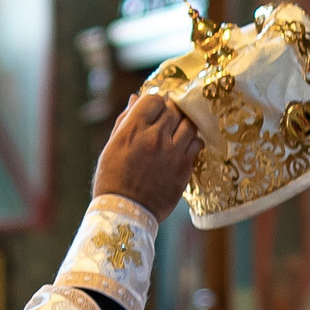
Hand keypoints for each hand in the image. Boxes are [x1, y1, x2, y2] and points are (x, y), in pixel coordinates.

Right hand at [93, 95, 202, 220]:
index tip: (154, 109)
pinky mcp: (184, 168)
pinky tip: (185, 147)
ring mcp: (172, 152)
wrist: (126, 211)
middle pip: (173, 109)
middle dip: (171, 111)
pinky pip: (197, 144)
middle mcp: (154, 137)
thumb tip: (136, 98)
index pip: (154, 99)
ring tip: (178, 131)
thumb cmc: (113, 178)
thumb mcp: (112, 146)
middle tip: (167, 120)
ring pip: (189, 124)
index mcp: (133, 129)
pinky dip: (193, 141)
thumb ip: (125, 120)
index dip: (155, 102)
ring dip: (184, 124)